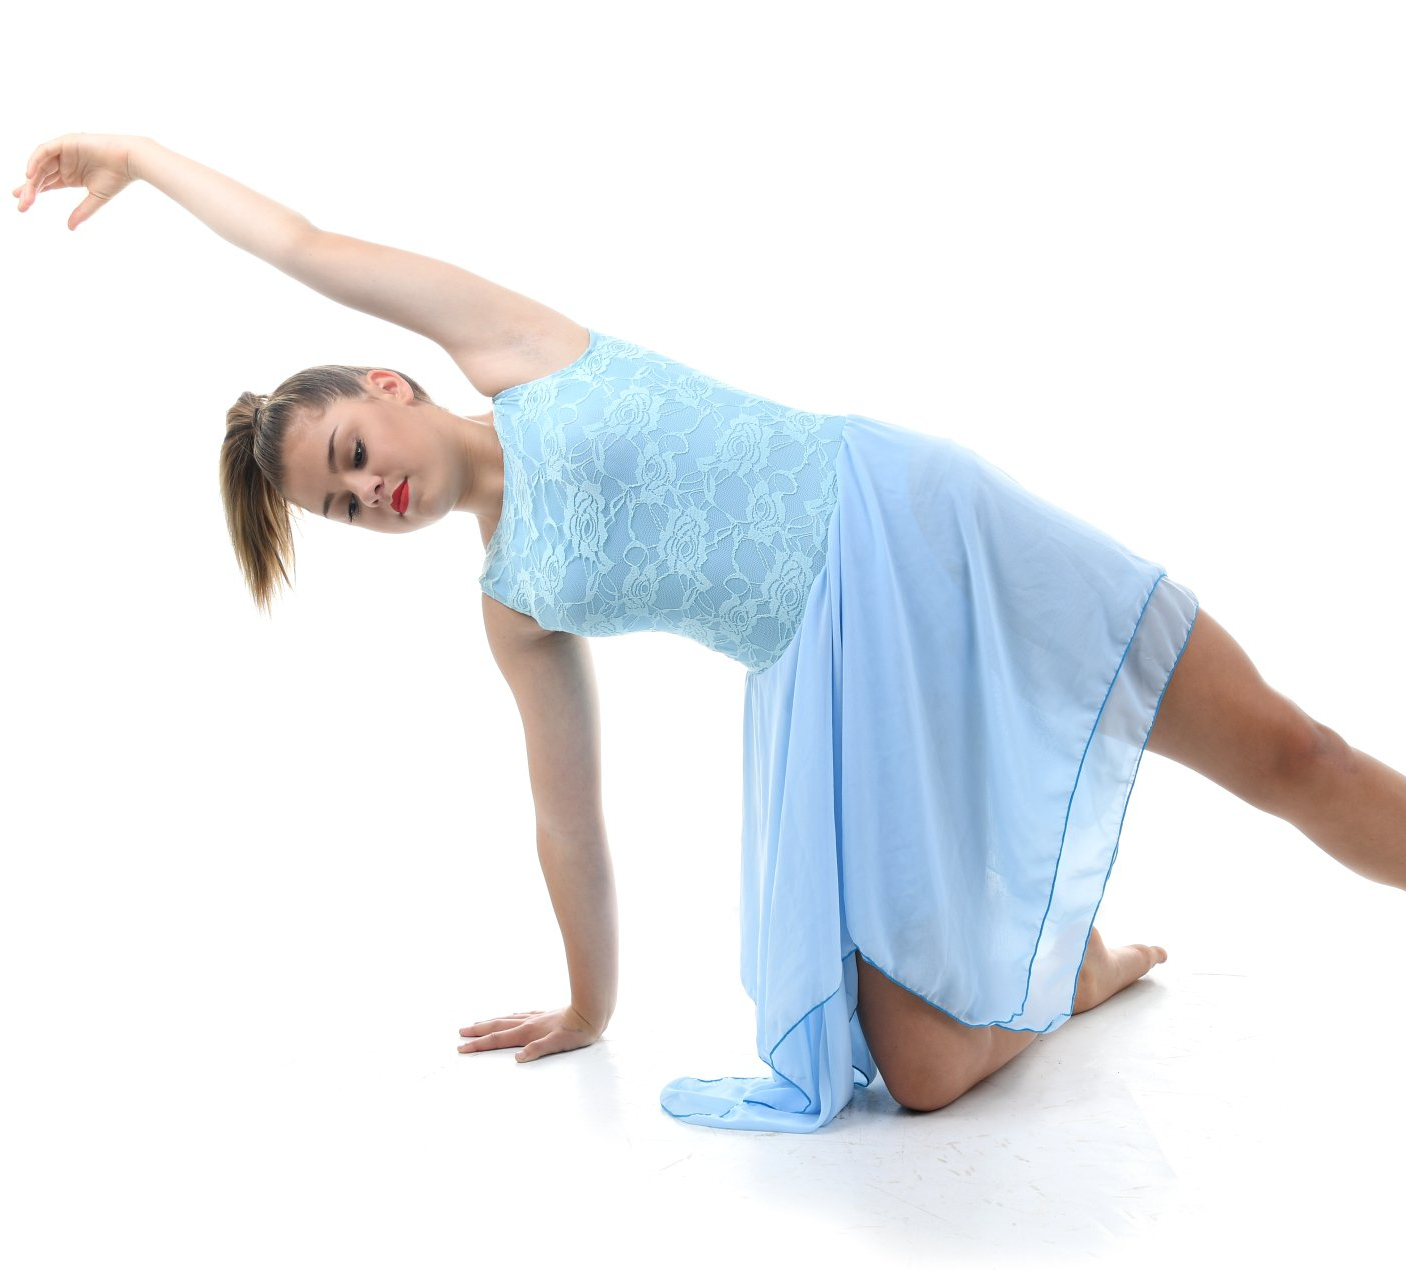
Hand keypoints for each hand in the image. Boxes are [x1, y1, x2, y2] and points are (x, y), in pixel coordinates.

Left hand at [14, 133, 138, 228]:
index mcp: (71, 175)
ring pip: (40, 165)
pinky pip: (44, 151)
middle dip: (30, 190)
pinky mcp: (66, 142)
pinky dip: (35, 161)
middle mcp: (64, 163)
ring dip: (32, 180)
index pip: (47, 184)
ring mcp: (64, 152)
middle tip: (22, 205)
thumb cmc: (118, 177)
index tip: (22, 206)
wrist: (130, 160)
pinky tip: (30, 175)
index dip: (34, 193)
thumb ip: (82, 211)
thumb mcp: (96, 198)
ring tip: (26, 196)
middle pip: (40, 176)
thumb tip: (70, 227)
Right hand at [457, 1006, 604, 1062]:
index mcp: (527, 1032)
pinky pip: (520, 1015)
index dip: (478, 1045)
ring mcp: (534, 1017)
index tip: (461, 1048)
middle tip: (460, 1033)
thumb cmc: (575, 1033)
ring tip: (477, 1023)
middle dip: (477, 1031)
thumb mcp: (558, 1044)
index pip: (497, 1040)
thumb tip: (518, 1058)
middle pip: (497, 1026)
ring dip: (490, 1022)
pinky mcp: (543, 1015)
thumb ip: (538, 1050)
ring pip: (506, 1018)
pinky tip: (510, 1016)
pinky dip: (509, 1016)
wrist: (590, 1013)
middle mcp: (527, 1023)